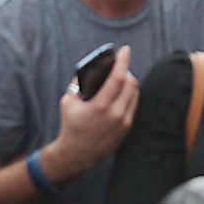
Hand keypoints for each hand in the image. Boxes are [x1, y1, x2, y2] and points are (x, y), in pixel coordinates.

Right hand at [49, 45, 138, 180]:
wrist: (77, 154)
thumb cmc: (71, 125)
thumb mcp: (68, 101)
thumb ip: (79, 82)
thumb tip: (91, 66)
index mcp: (100, 106)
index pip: (118, 77)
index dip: (123, 61)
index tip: (125, 50)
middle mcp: (115, 114)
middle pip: (131, 83)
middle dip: (125, 71)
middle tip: (119, 66)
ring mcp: (123, 122)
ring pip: (135, 93)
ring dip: (129, 83)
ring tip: (121, 79)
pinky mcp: (128, 128)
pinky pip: (134, 104)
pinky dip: (130, 95)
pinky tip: (123, 92)